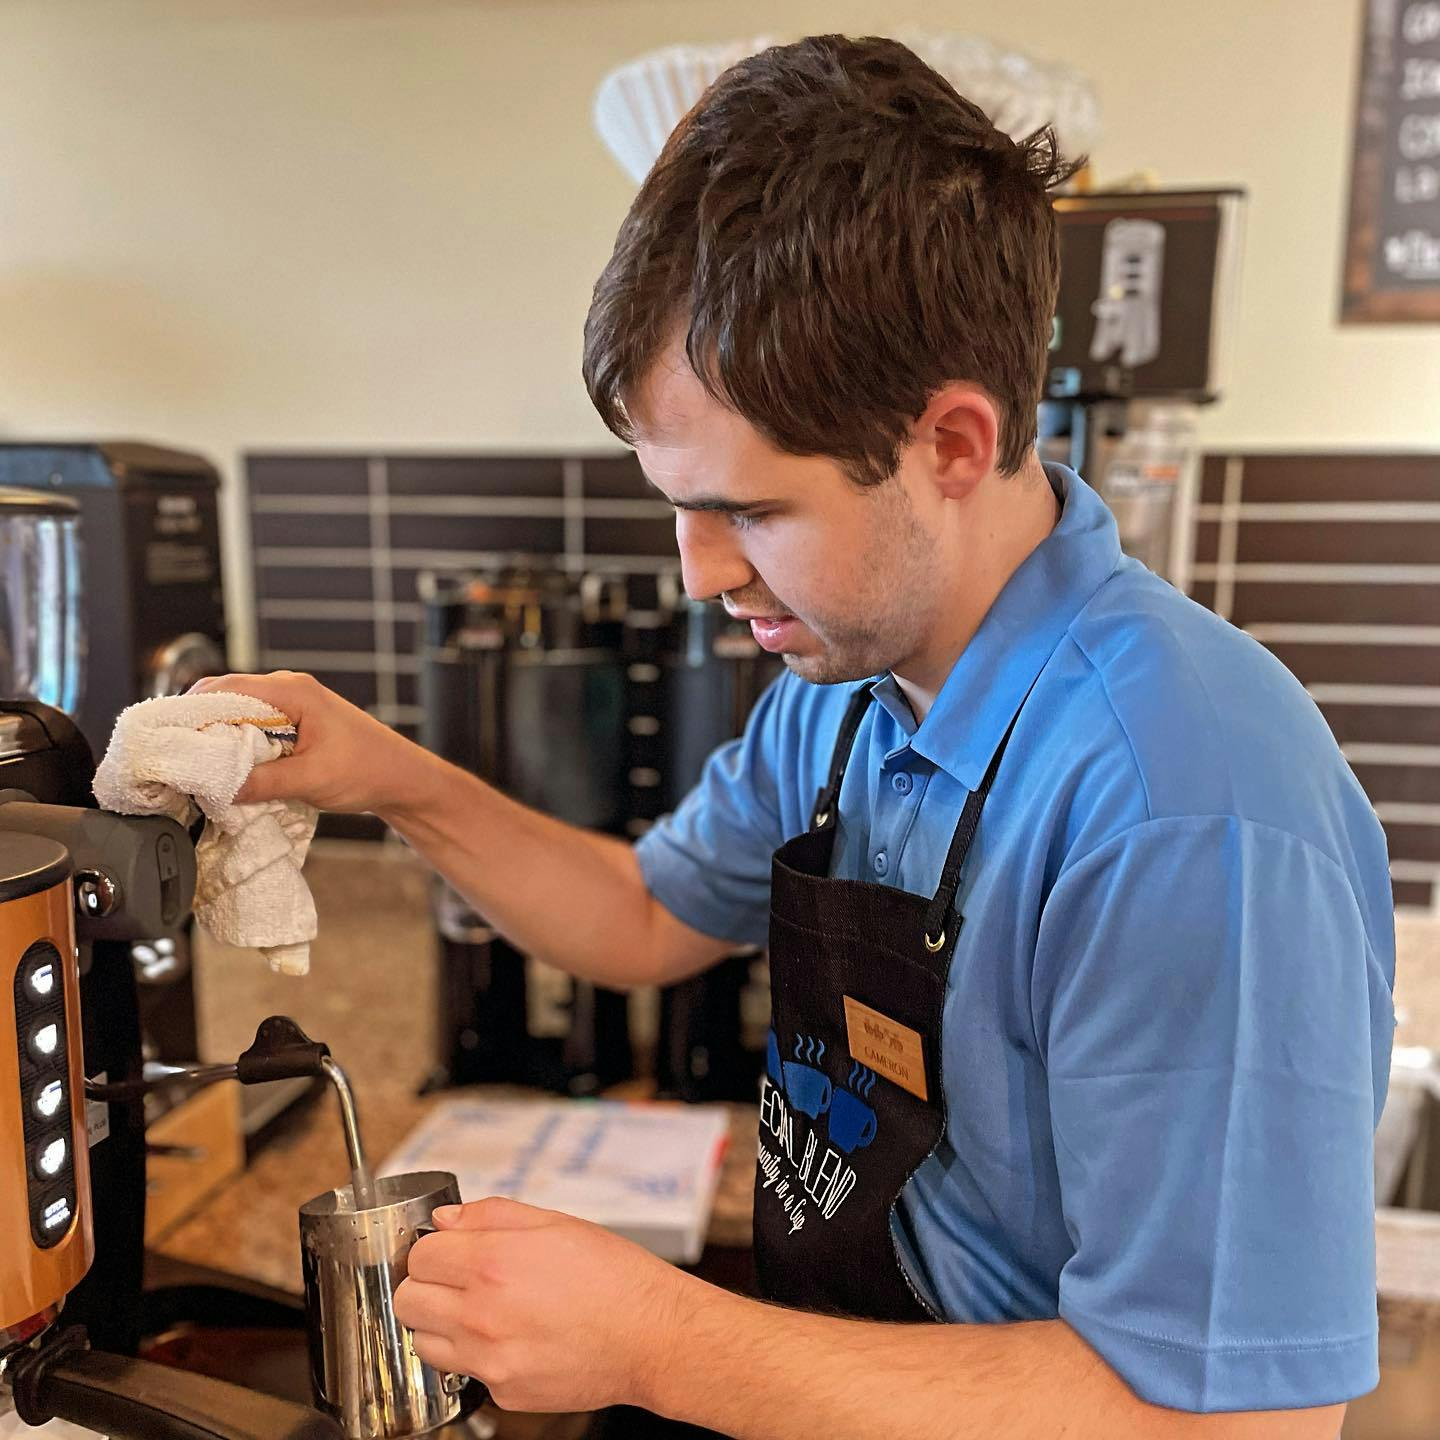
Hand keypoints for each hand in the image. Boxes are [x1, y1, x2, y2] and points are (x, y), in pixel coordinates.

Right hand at [188, 671, 430, 816]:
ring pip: (237, 717)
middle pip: (225, 700)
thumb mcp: (311, 779)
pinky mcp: (293, 726)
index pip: (226, 688)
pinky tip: (228, 770)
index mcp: (293, 691)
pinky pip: (253, 731)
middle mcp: (288, 690)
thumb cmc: (368, 770)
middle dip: (199, 727)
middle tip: (175, 757)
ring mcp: (291, 707)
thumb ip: (262, 782)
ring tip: (196, 767)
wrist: (401, 780)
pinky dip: (237, 747)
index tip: (166, 736)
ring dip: (218, 740)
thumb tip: (215, 787)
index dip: (191, 709)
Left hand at [395, 1196, 693, 1413]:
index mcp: (493, 1264)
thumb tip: (447, 1219)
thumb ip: (493, 1215)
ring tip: (477, 1310)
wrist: (652, 1337)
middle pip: (408, 1301)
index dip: (434, 1247)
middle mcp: (483, 1315)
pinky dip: (475, 1355)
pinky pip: (464, 1372)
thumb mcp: (557, 1223)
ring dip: (440, 1323)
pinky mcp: (503, 1393)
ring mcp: (490, 1361)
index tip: (448, 1249)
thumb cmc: (614, 1277)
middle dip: (425, 1284)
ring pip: (424, 1343)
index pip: (420, 1255)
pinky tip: (510, 1337)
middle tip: (454, 1279)